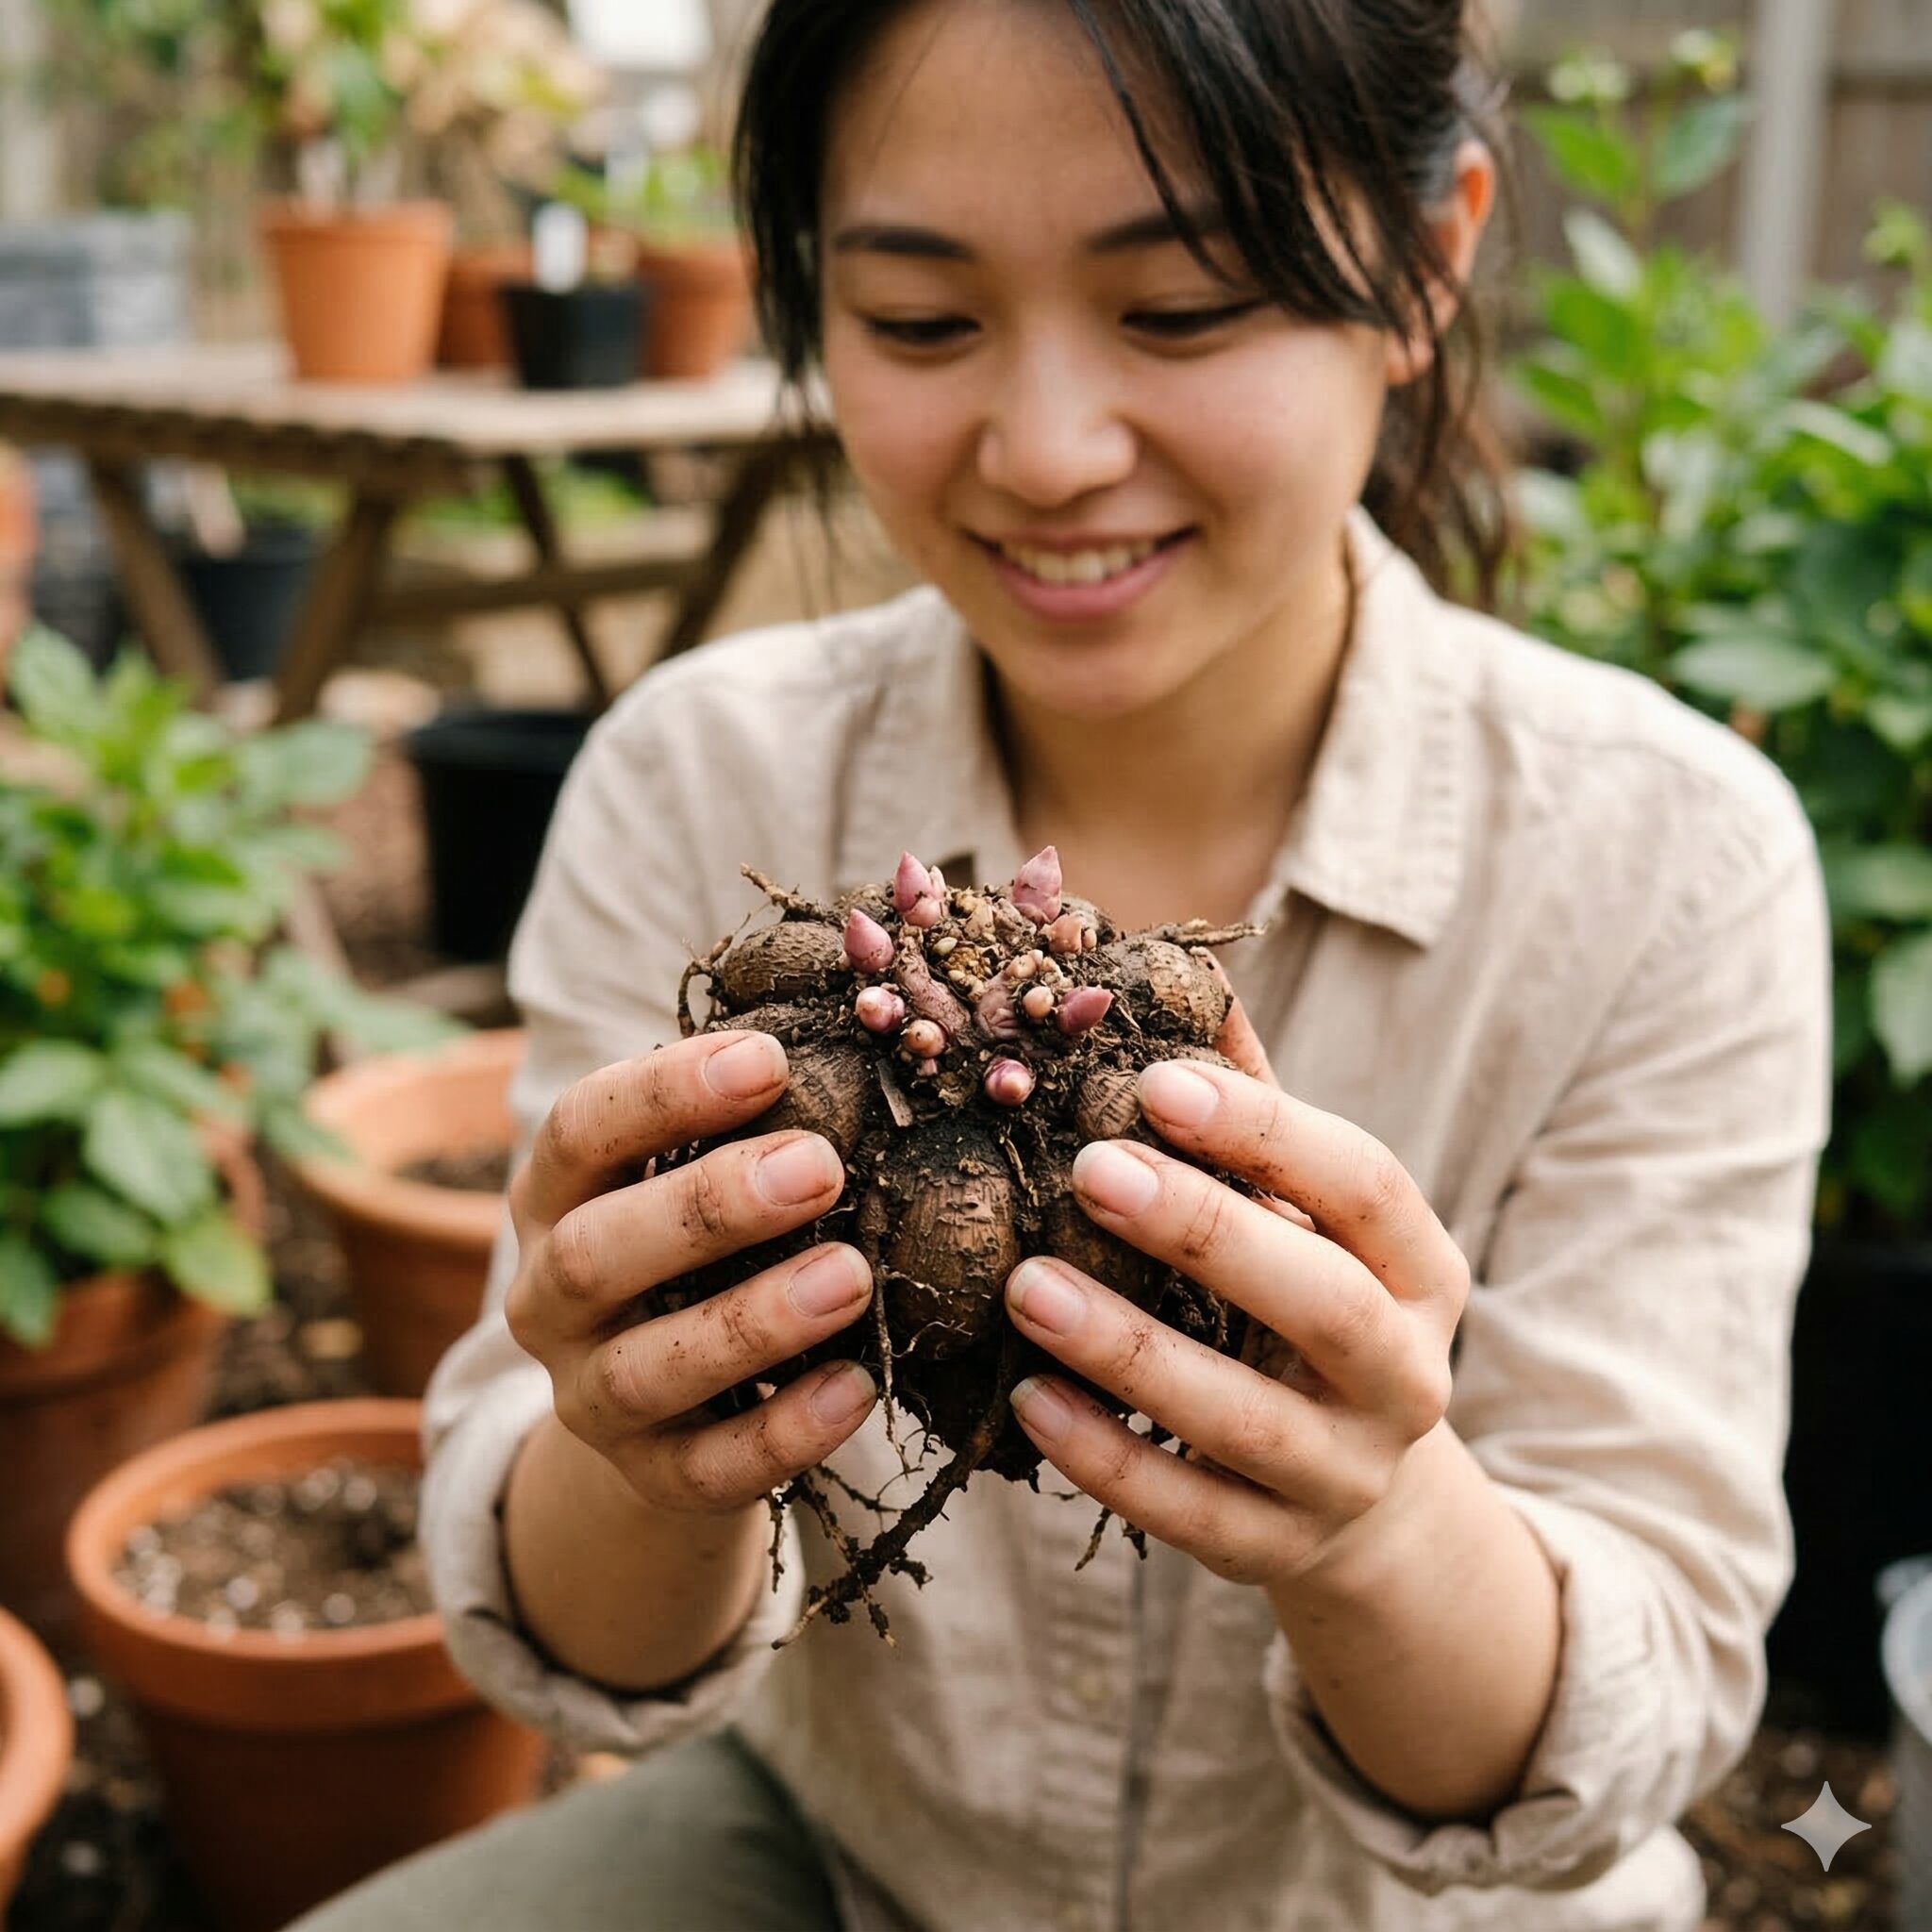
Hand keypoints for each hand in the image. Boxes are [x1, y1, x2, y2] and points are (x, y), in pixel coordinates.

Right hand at [503, 1030, 877, 1516]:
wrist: (662, 1411)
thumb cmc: (696, 1247)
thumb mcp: (690, 1174)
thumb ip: (742, 1120)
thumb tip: (854, 1031)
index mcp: (555, 1198)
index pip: (579, 1132)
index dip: (664, 1092)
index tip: (769, 1059)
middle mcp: (549, 1298)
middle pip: (594, 1253)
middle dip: (709, 1207)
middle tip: (821, 1165)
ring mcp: (589, 1396)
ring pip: (647, 1369)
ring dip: (751, 1321)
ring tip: (852, 1275)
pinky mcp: (647, 1477)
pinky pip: (706, 1469)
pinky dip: (783, 1433)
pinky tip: (859, 1387)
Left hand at [1002, 1040, 1467, 1588]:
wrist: (1363, 1495)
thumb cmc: (1307, 1305)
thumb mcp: (1306, 1218)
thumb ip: (1252, 1112)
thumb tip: (1178, 968)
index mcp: (1418, 1267)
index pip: (1365, 1184)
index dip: (1266, 1130)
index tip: (1157, 1081)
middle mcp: (1405, 1373)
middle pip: (1322, 1301)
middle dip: (1205, 1232)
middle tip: (1089, 1169)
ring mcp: (1347, 1473)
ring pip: (1244, 1419)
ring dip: (1131, 1352)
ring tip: (1028, 1287)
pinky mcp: (1278, 1549)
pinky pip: (1189, 1512)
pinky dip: (1106, 1459)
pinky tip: (1028, 1400)